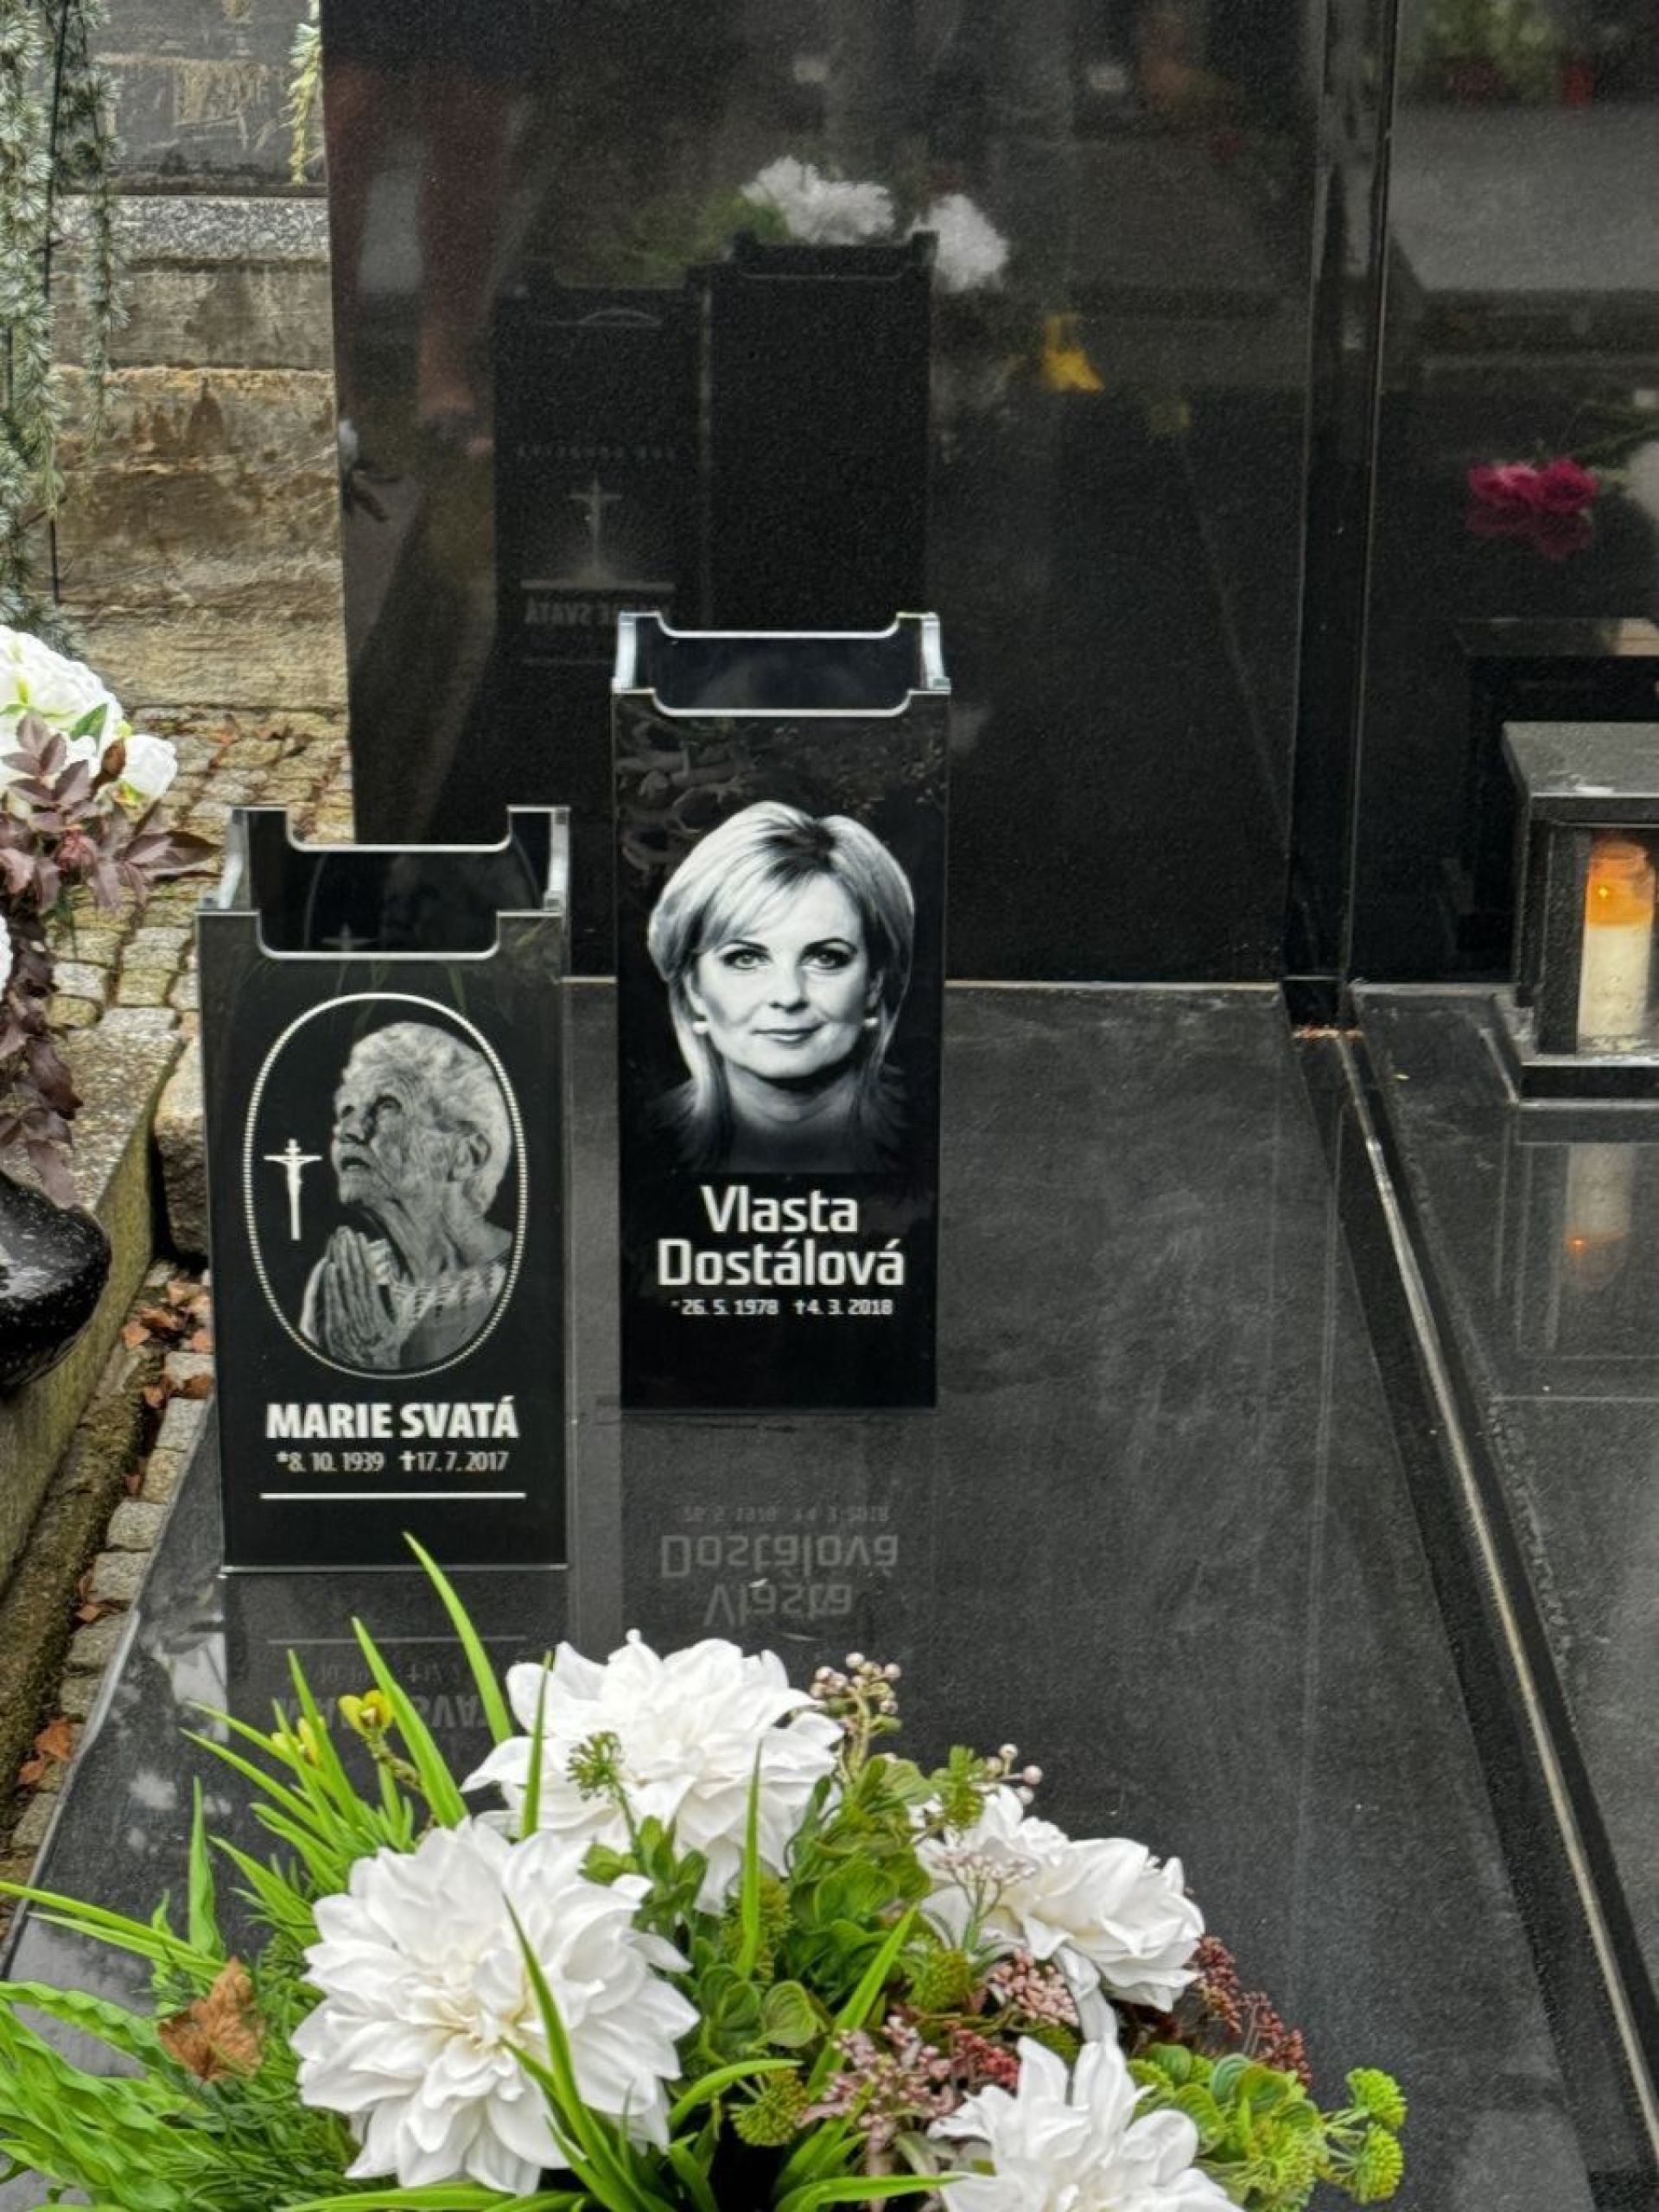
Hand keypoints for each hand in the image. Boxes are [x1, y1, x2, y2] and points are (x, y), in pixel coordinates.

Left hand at [316, 1228, 413, 1369]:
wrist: (372, 1377)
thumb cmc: (384, 1354)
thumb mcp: (395, 1329)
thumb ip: (391, 1307)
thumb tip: (389, 1283)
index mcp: (378, 1311)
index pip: (369, 1275)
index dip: (364, 1255)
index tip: (360, 1237)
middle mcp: (364, 1313)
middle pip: (356, 1275)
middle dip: (349, 1251)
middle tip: (345, 1231)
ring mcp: (349, 1321)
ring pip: (344, 1285)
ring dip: (340, 1260)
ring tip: (337, 1241)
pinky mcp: (336, 1329)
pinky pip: (333, 1302)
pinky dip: (331, 1283)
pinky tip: (329, 1266)